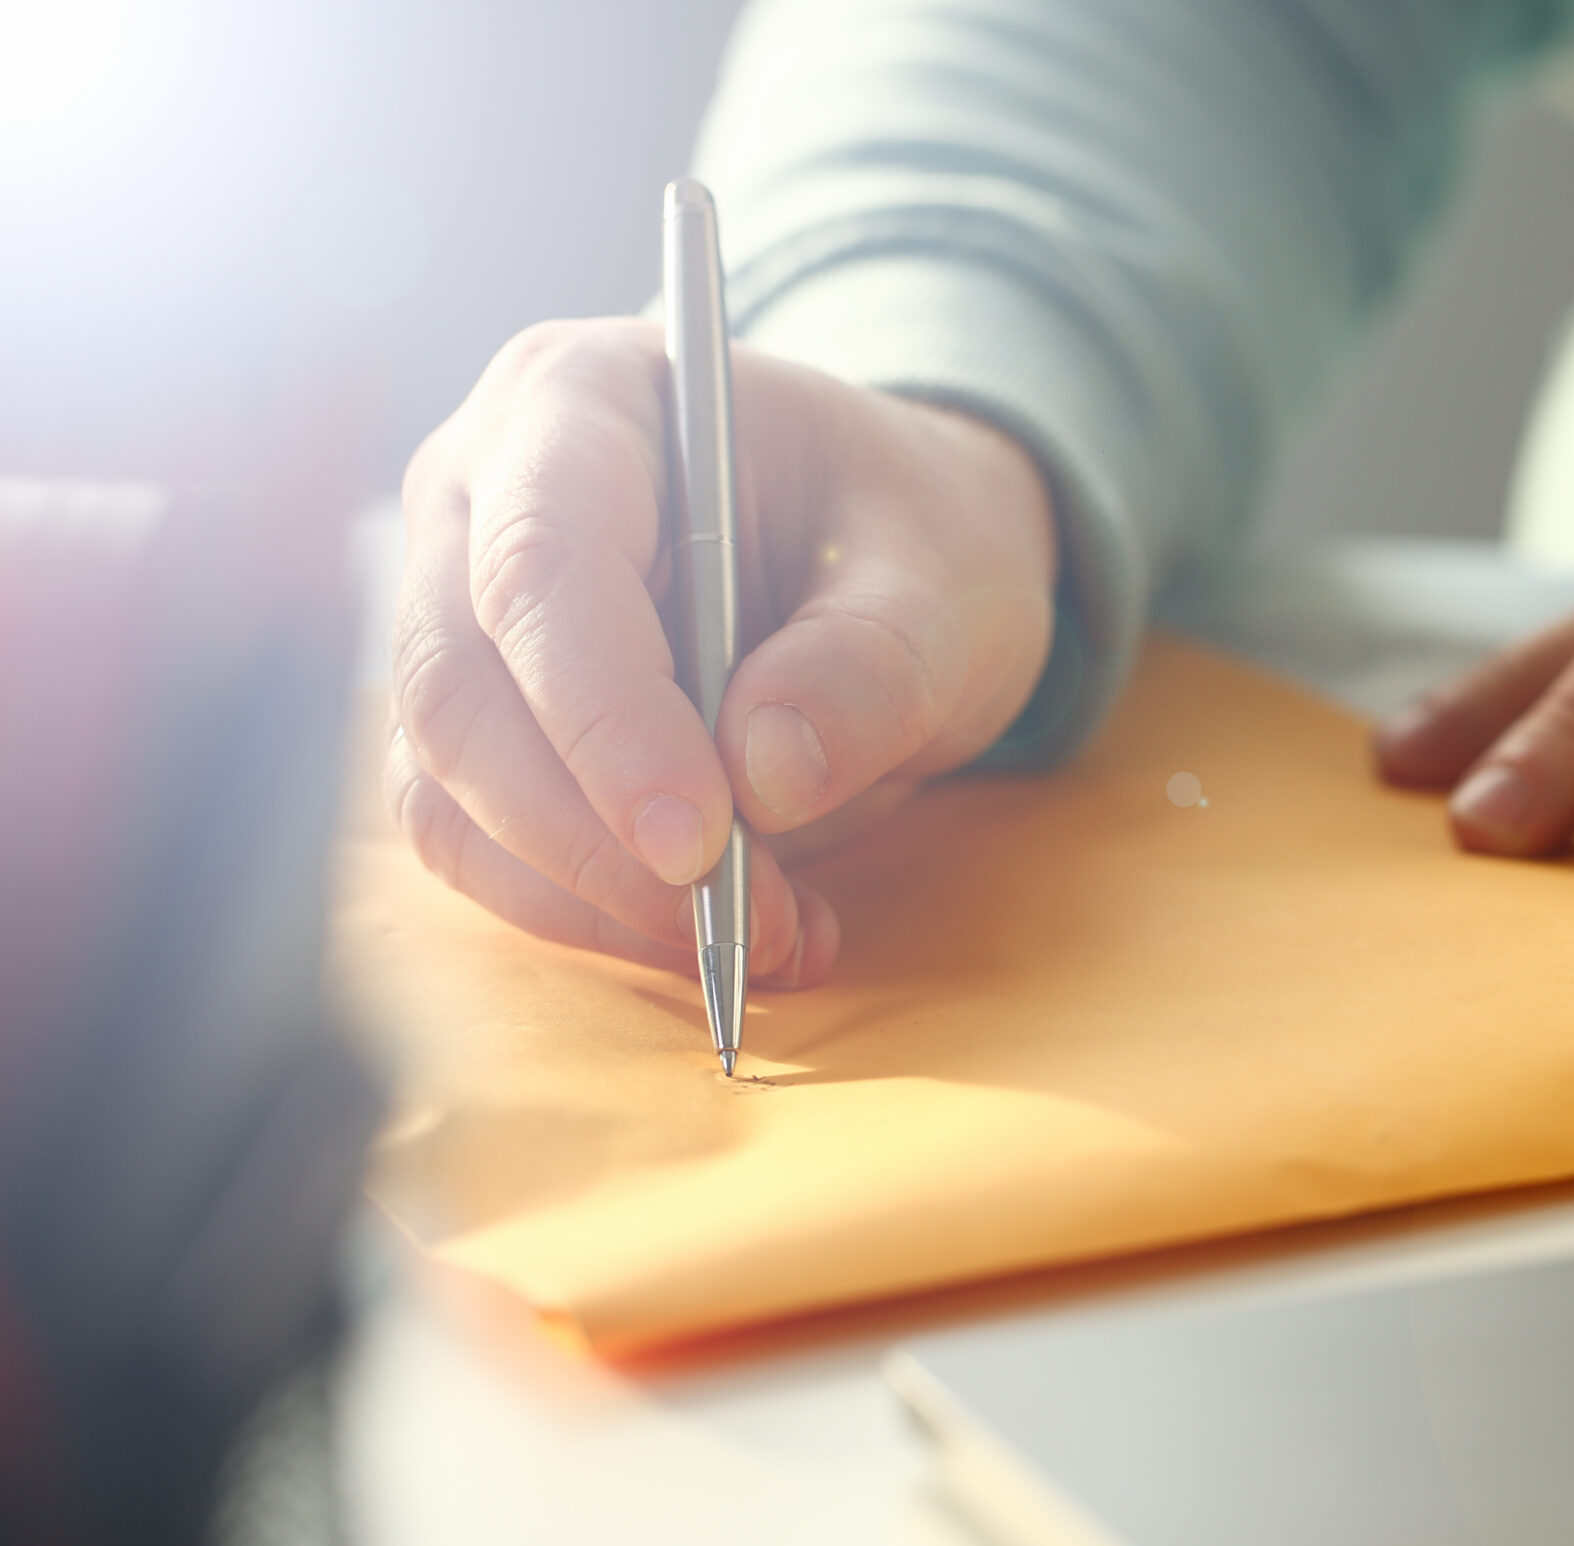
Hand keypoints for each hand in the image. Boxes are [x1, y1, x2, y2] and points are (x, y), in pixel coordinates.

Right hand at [390, 318, 1055, 984]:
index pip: (540, 566)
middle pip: (461, 692)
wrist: (895, 551)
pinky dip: (594, 913)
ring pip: (449, 790)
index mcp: (581, 398)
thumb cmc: (906, 530)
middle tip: (746, 921)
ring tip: (768, 937)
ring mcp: (455, 612)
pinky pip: (483, 846)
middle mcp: (478, 494)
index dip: (603, 718)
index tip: (699, 842)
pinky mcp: (476, 725)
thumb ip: (869, 664)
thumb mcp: (942, 576)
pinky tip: (727, 933)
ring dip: (595, 896)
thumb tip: (763, 773)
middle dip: (596, 838)